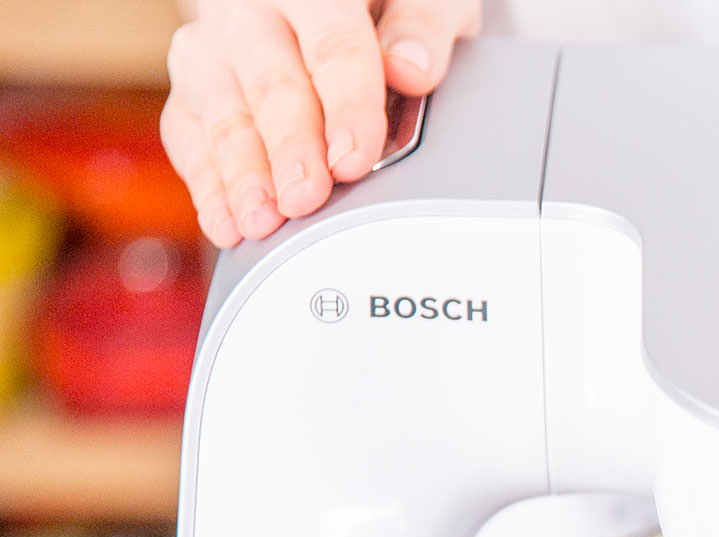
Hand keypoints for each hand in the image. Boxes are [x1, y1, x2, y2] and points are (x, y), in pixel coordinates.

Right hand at [159, 0, 479, 247]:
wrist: (327, 4)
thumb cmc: (384, 6)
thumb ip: (422, 26)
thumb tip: (412, 69)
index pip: (332, 46)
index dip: (346, 106)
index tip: (354, 159)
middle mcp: (250, 12)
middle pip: (271, 86)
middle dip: (288, 149)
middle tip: (305, 199)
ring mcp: (213, 49)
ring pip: (223, 115)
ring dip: (242, 176)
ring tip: (262, 223)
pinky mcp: (194, 88)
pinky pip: (190, 136)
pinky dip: (209, 185)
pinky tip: (228, 225)